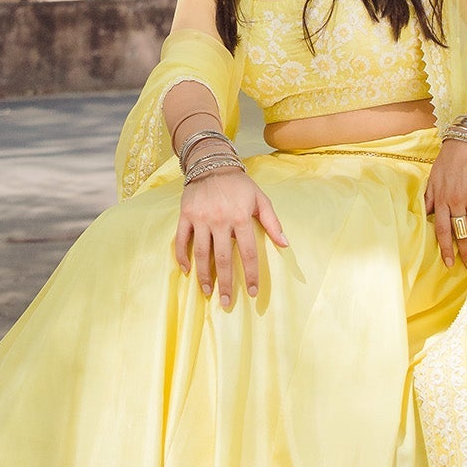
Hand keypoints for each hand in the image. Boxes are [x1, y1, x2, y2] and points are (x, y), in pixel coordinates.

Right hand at [175, 168, 287, 309]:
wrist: (211, 164)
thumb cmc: (239, 185)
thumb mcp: (260, 199)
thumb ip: (271, 222)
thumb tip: (284, 244)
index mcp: (241, 217)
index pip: (248, 253)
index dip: (251, 274)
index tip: (252, 292)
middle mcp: (220, 220)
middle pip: (224, 258)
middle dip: (226, 283)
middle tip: (226, 303)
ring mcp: (201, 219)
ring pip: (201, 253)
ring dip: (204, 275)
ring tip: (207, 292)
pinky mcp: (186, 216)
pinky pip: (181, 240)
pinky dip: (182, 256)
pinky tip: (187, 271)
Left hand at [424, 142, 466, 272]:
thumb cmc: (447, 162)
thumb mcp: (433, 179)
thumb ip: (429, 199)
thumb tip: (422, 216)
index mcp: (441, 199)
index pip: (442, 229)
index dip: (445, 248)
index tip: (448, 263)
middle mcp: (456, 201)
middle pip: (460, 232)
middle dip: (464, 252)